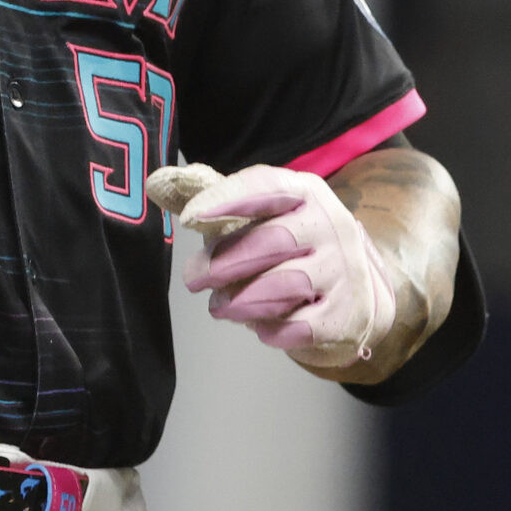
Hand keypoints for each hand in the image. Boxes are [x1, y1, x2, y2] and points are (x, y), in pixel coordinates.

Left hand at [177, 164, 397, 369]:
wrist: (354, 287)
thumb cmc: (288, 244)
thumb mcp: (255, 214)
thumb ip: (207, 197)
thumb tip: (156, 181)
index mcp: (304, 192)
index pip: (268, 187)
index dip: (227, 200)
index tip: (189, 218)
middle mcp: (329, 224)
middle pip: (275, 239)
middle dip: (228, 261)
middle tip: (194, 279)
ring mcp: (342, 268)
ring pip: (291, 283)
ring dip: (245, 298)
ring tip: (219, 307)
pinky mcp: (346, 311)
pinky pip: (307, 324)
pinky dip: (277, 329)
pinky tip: (259, 328)